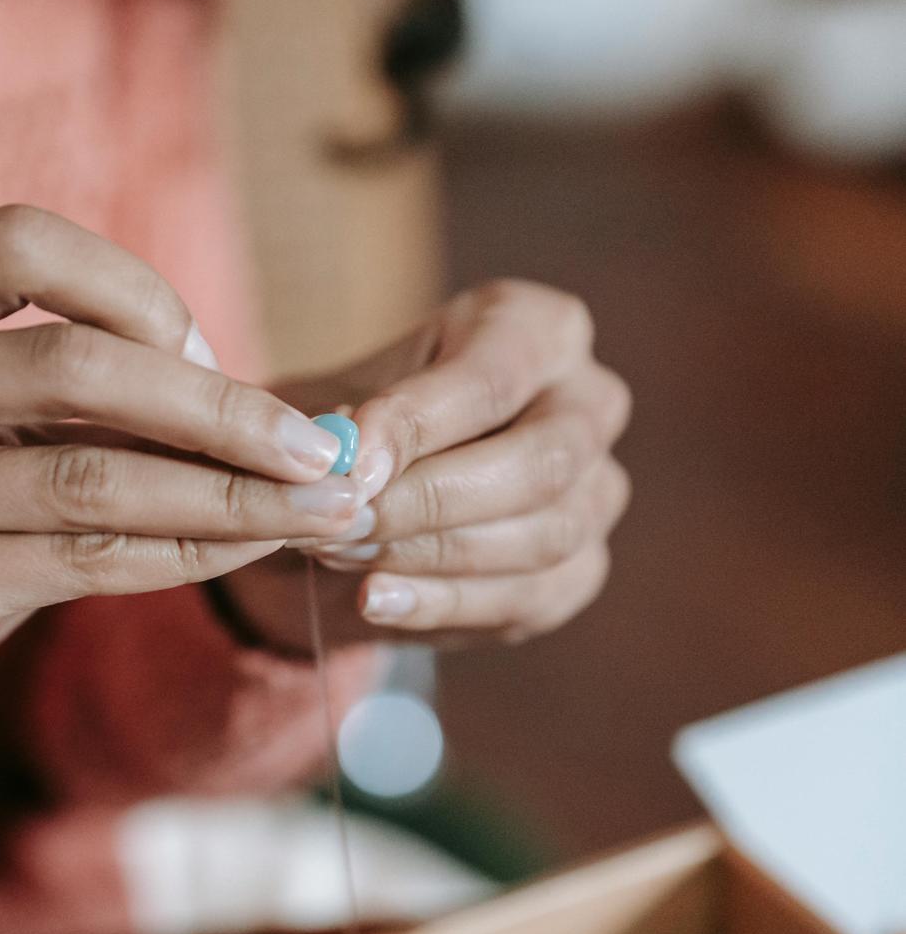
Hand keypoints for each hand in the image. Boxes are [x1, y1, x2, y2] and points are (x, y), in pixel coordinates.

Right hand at [0, 206, 363, 794]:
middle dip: (216, 403)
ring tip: (323, 504)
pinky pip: (82, 560)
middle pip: (68, 362)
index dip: (133, 287)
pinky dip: (186, 550)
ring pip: (88, 474)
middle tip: (318, 445)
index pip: (14, 244)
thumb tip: (263, 405)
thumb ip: (74, 402)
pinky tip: (252, 547)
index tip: (210, 353)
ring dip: (228, 490)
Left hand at [219, 280, 630, 648]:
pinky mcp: (581, 569)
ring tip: (339, 553)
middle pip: (540, 463)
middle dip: (429, 501)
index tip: (349, 466)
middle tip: (344, 522)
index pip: (492, 378)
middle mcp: (591, 404)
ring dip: (428, 555)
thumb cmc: (360, 422)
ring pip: (541, 537)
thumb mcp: (334, 398)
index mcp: (539, 329)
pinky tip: (373, 599)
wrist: (369, 491)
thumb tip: (346, 456)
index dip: (418, 425)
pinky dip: (441, 604)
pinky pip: (527, 597)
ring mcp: (599, 491)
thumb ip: (337, 420)